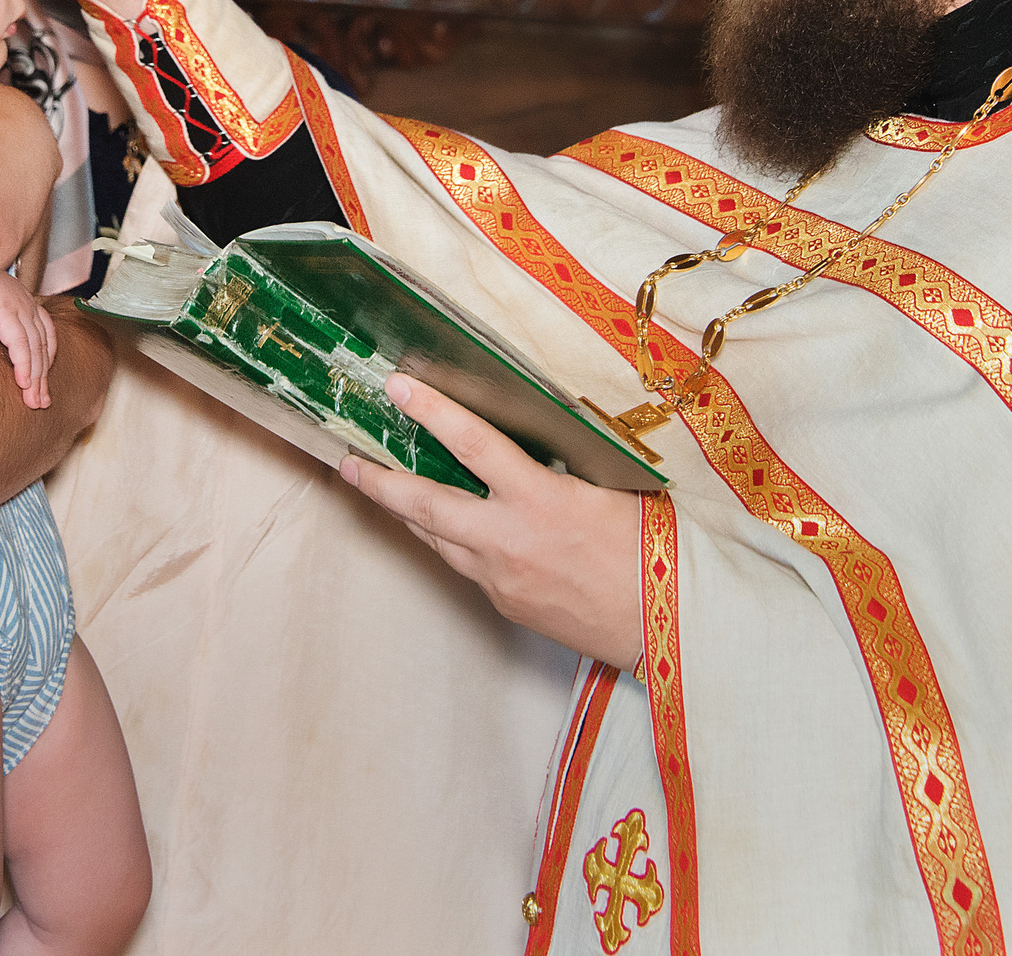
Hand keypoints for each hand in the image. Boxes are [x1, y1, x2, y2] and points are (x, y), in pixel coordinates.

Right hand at [0, 236, 58, 406]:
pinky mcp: (4, 310)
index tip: (40, 382)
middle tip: (41, 402)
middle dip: (43, 375)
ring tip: (33, 401)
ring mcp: (17, 303)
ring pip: (35, 347)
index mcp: (19, 297)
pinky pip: (20, 345)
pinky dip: (24, 367)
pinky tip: (22, 384)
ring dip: (36, 377)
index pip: (44, 331)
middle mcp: (24, 299)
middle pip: (44, 343)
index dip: (45, 358)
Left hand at [340, 374, 645, 666]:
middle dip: (380, 481)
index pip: (472, 444)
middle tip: (346, 461)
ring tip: (378, 488)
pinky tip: (445, 530)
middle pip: (425, 505)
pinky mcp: (505, 604)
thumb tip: (529, 442)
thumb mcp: (609, 489)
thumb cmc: (652, 550)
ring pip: (436, 540)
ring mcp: (500, 579)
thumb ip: (561, 467)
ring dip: (406, 513)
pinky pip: (465, 566)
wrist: (665, 626)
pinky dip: (449, 542)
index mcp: (539, 501)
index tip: (399, 386)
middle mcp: (508, 541)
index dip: (431, 411)